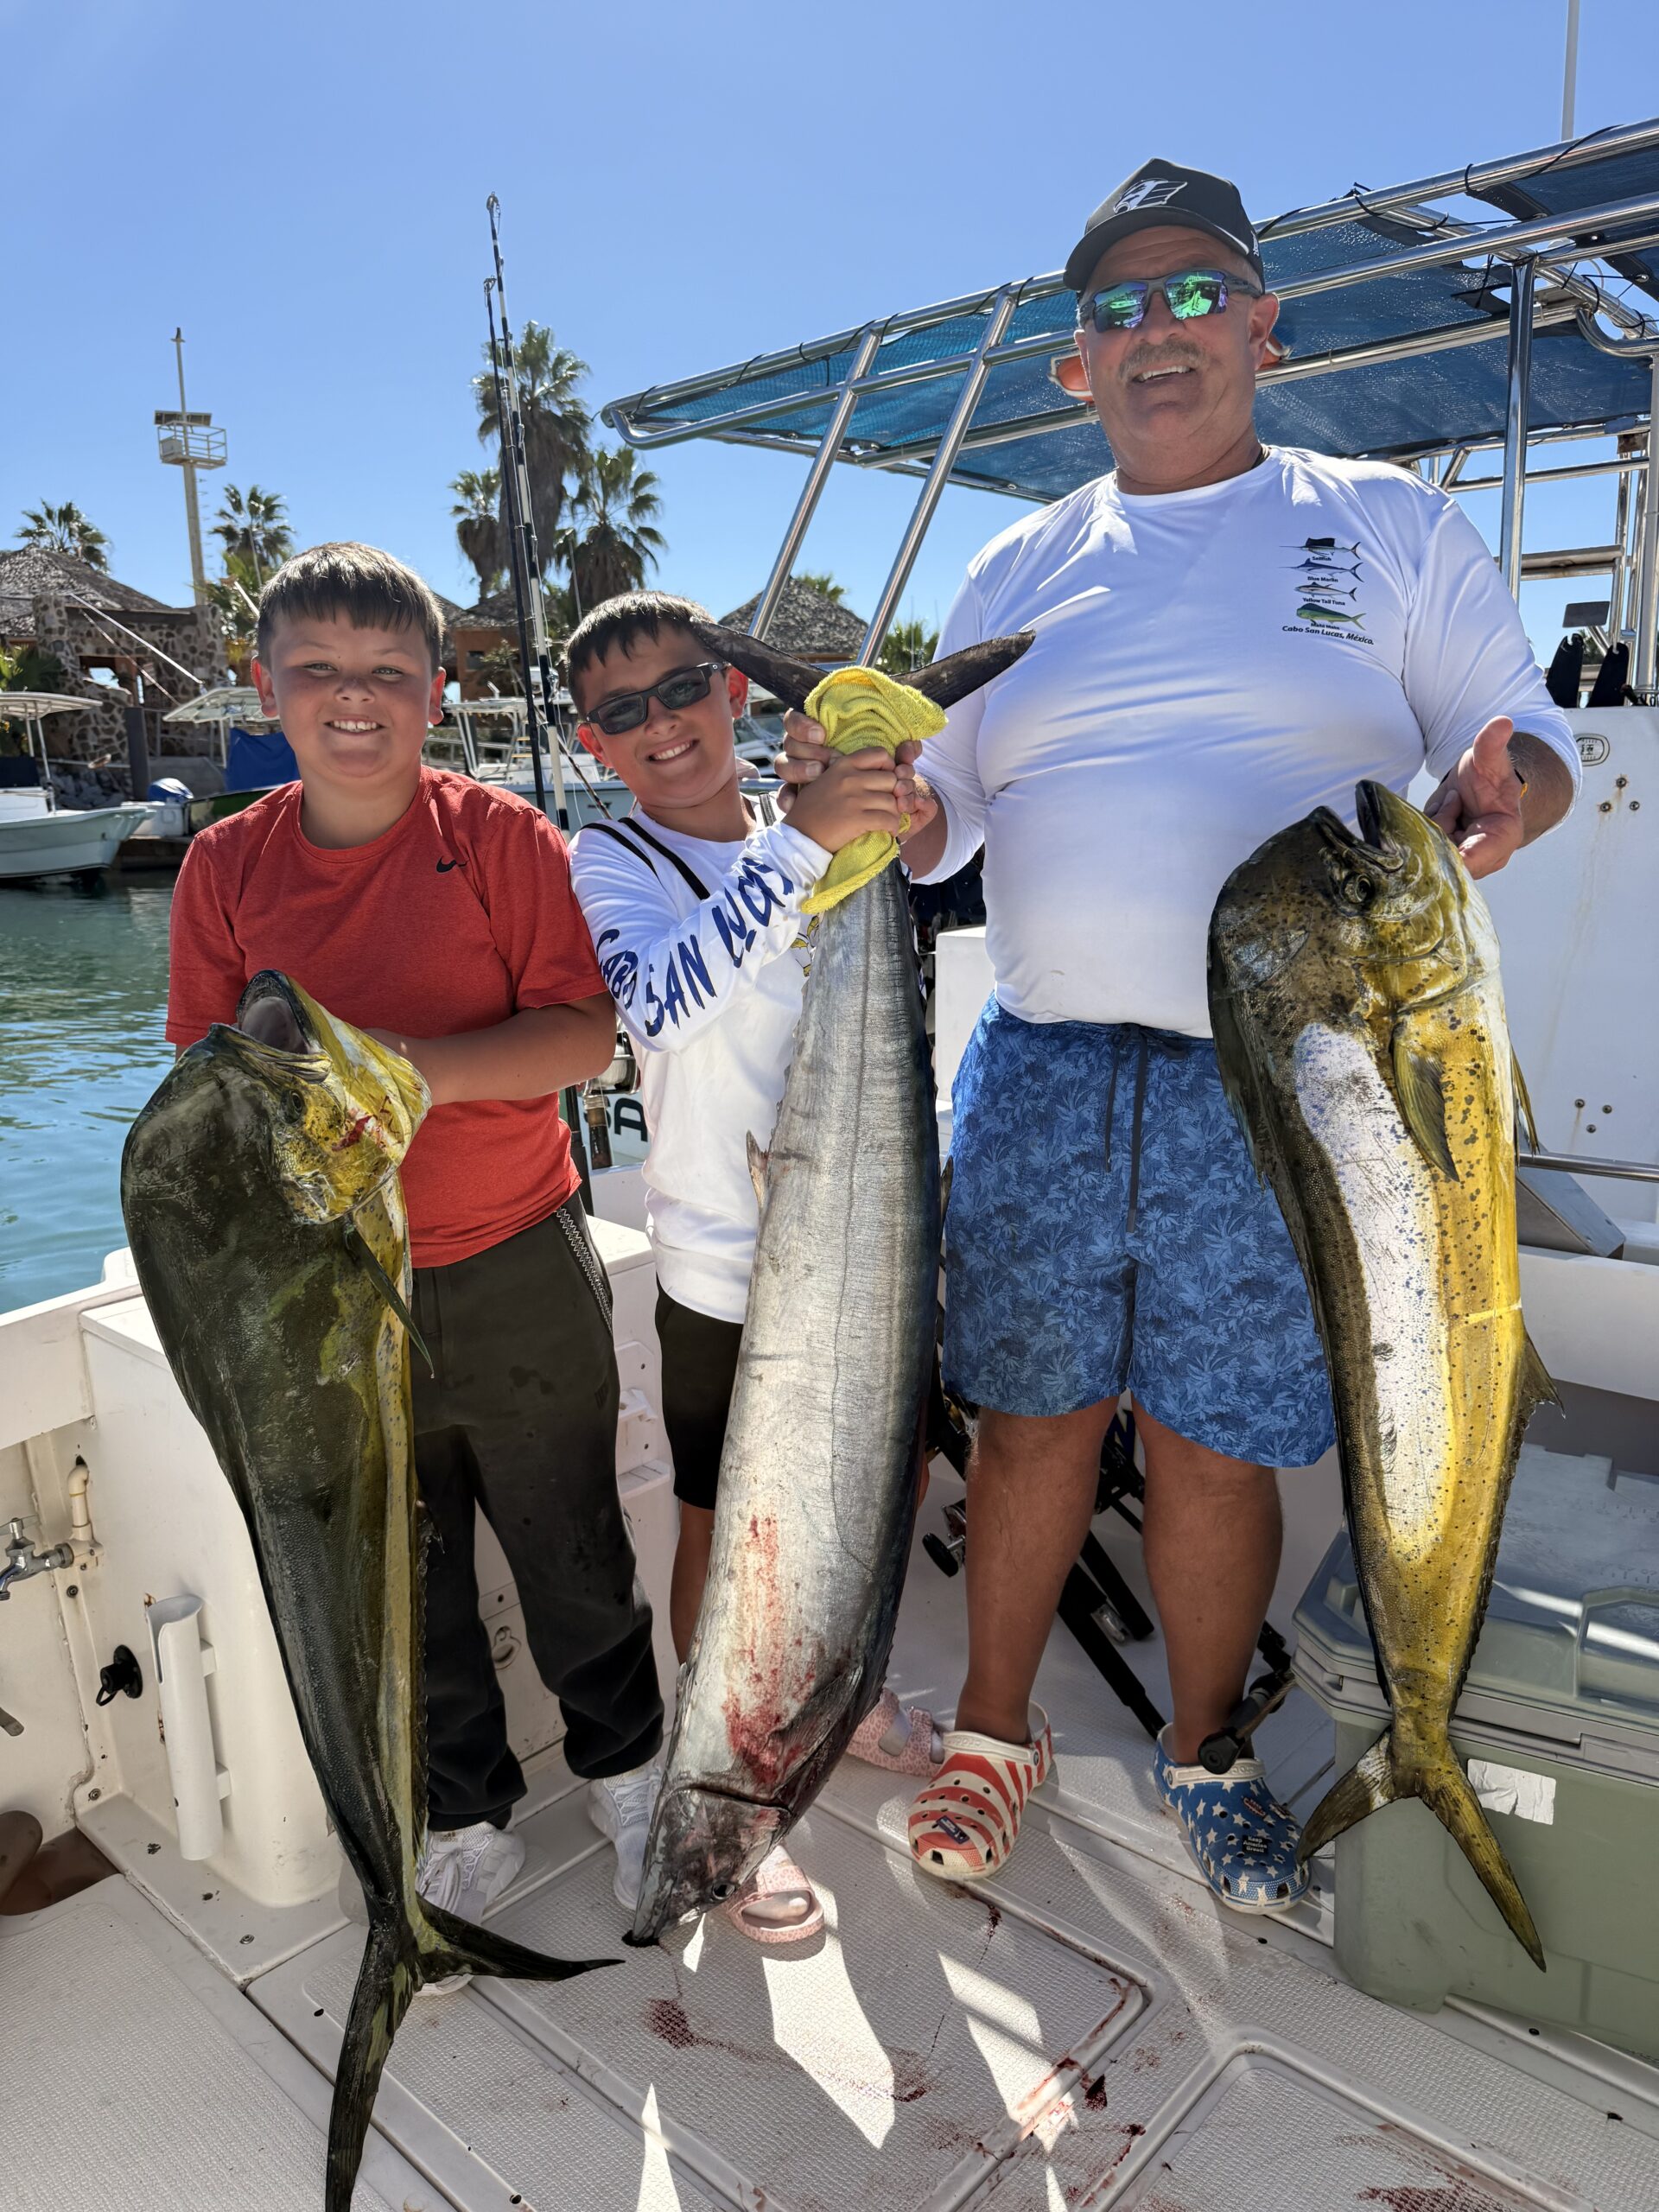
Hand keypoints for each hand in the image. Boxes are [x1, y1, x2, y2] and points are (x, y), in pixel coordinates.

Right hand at [775, 717, 937, 842]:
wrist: (799, 837)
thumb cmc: (811, 811)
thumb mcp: (824, 781)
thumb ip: (846, 773)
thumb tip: (874, 771)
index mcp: (842, 765)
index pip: (880, 754)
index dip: (889, 767)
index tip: (885, 782)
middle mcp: (850, 778)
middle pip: (891, 779)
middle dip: (894, 794)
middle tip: (889, 806)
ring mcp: (854, 799)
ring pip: (893, 802)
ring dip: (894, 814)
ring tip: (888, 822)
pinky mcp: (858, 819)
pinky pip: (889, 820)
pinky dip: (893, 827)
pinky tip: (889, 832)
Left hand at [1424, 716, 1524, 879]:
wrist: (1478, 785)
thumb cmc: (1489, 775)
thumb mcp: (1489, 758)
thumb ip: (1492, 745)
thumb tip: (1502, 723)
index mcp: (1501, 839)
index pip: (1472, 860)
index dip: (1450, 854)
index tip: (1440, 832)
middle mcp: (1482, 859)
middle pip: (1444, 857)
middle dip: (1439, 827)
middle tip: (1454, 799)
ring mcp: (1461, 861)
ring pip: (1429, 851)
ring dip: (1432, 825)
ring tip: (1453, 803)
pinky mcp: (1442, 859)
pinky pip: (1420, 848)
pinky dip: (1422, 829)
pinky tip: (1441, 813)